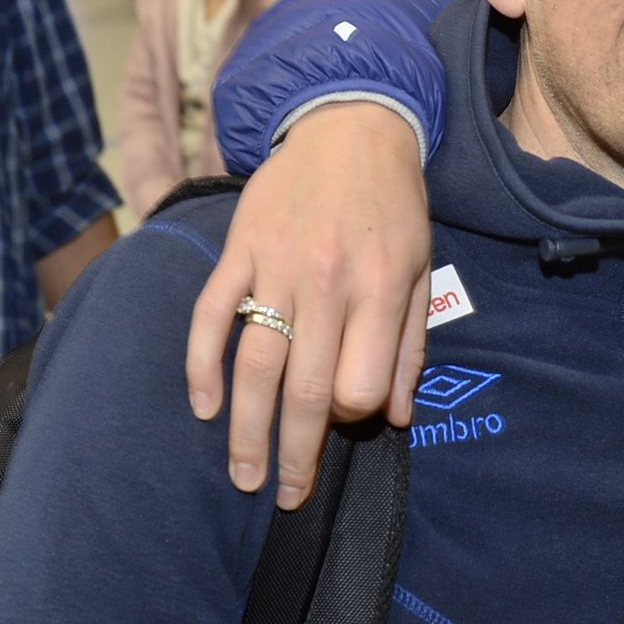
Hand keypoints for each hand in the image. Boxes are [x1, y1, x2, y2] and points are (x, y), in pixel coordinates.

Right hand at [186, 102, 432, 508]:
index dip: (351, 418)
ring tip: (243, 476)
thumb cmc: (393, 204)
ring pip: (253, 364)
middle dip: (292, 455)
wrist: (349, 125)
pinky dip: (202, 366)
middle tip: (285, 497)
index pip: (358, 383)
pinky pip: (210, 315)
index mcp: (379, 287)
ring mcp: (275, 265)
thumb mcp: (422, 266)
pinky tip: (205, 408)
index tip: (343, 432)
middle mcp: (325, 282)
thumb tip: (394, 418)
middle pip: (302, 388)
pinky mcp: (238, 249)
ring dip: (244, 430)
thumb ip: (409, 343)